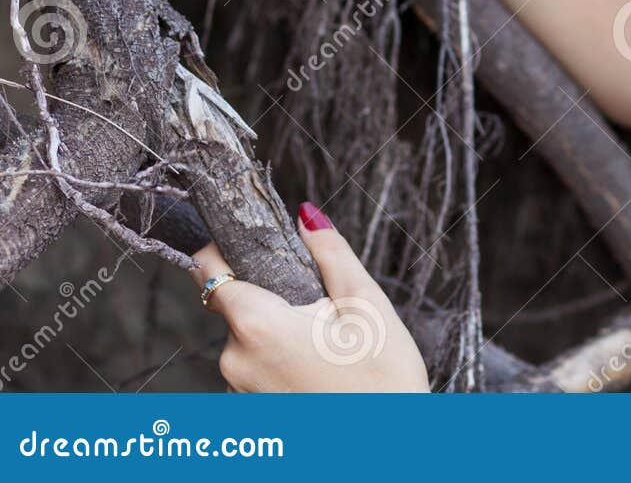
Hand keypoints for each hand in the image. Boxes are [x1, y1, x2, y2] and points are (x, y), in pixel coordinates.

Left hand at [191, 201, 429, 391]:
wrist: (390, 445)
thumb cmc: (383, 380)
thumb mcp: (366, 304)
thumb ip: (331, 254)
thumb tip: (307, 216)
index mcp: (258, 325)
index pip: (209, 268)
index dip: (225, 246)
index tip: (252, 241)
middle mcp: (235, 361)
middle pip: (236, 303)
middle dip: (271, 293)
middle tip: (322, 304)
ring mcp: (239, 391)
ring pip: (248, 337)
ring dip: (277, 330)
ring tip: (328, 344)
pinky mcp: (251, 410)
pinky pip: (256, 367)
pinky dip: (280, 359)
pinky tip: (320, 368)